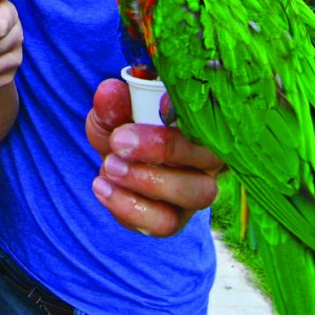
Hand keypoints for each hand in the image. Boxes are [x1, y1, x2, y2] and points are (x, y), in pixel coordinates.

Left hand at [86, 78, 223, 236]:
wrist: (113, 160)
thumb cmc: (124, 127)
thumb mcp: (114, 112)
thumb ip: (114, 104)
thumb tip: (110, 91)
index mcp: (202, 126)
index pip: (213, 118)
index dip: (190, 112)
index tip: (159, 105)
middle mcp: (208, 160)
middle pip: (210, 158)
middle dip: (163, 148)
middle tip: (118, 141)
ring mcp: (195, 193)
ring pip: (194, 194)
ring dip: (147, 180)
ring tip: (108, 166)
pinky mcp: (175, 220)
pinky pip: (165, 223)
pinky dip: (129, 207)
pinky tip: (101, 186)